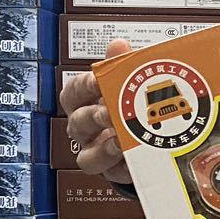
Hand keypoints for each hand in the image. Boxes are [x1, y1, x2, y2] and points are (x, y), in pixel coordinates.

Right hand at [58, 39, 133, 186]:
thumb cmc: (128, 106)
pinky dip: (122, 167)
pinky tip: (132, 159)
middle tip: (110, 112)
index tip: (96, 80)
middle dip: (92, 117)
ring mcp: (98, 152)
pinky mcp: (115, 172)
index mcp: (85, 103)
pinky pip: (113, 173)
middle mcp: (86, 129)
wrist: (146, 137)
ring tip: (120, 141)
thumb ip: (121, 65)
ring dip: (103, 148)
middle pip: (77, 124)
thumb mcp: (127, 83)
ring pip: (88, 156)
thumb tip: (118, 44)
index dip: (82, 86)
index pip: (73, 93)